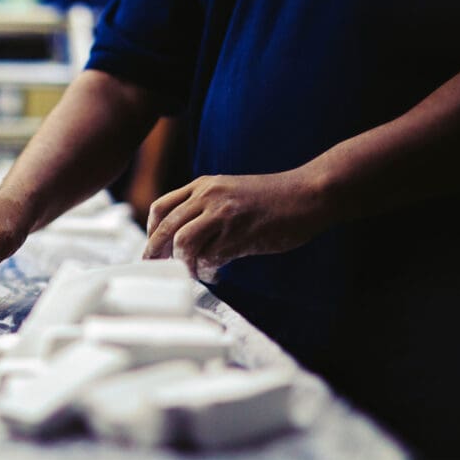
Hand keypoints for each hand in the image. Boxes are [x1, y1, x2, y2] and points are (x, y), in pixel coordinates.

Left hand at [142, 171, 330, 281]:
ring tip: (193, 273)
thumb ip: (205, 207)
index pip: (160, 207)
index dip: (151, 232)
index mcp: (203, 185)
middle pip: (165, 228)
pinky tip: (216, 273)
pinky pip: (210, 257)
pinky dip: (207, 270)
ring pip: (183, 243)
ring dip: (184, 264)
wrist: (308, 194)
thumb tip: (180, 238)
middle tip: (157, 271)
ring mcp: (223, 214)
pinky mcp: (240, 234)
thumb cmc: (271, 199)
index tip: (154, 249)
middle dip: (155, 254)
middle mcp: (208, 196)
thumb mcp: (229, 192)